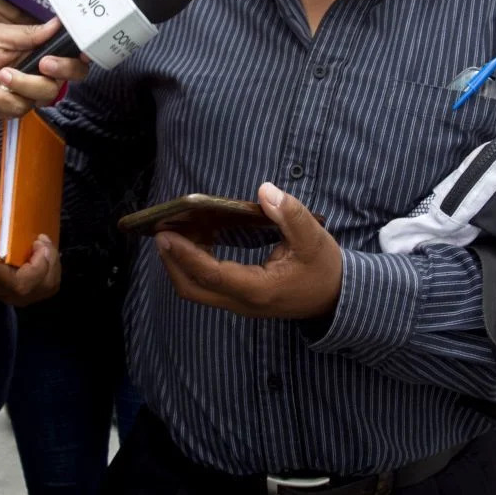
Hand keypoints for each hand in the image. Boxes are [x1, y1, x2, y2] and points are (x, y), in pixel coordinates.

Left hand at [0, 19, 88, 120]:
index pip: (68, 53)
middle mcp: (37, 69)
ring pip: (44, 93)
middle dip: (60, 70)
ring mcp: (26, 90)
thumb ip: (28, 33)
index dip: (79, 55)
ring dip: (23, 84)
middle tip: (44, 64)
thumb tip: (58, 23)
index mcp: (36, 48)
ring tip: (0, 76)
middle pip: (66, 76)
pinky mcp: (14, 107)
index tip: (78, 52)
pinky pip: (21, 107)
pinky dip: (3, 99)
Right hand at [0, 208, 60, 305]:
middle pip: (40, 286)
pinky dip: (53, 269)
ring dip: (53, 263)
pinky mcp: (29, 295)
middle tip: (43, 240)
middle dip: (49, 260)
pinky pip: (50, 286)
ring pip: (49, 286)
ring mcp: (18, 297)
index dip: (38, 267)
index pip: (22, 284)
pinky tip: (45, 256)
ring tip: (44, 246)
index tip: (37, 243)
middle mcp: (6, 292)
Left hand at [156, 183, 341, 319]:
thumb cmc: (323, 267)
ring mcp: (238, 304)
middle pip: (192, 289)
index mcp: (260, 290)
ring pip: (196, 289)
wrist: (335, 297)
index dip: (186, 255)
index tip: (165, 235)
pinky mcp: (238, 298)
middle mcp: (243, 302)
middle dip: (172, 261)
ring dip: (180, 262)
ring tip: (173, 229)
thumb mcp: (313, 238)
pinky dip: (194, 263)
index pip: (213, 275)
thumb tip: (265, 190)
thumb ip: (291, 214)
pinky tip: (196, 237)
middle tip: (160, 231)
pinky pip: (207, 285)